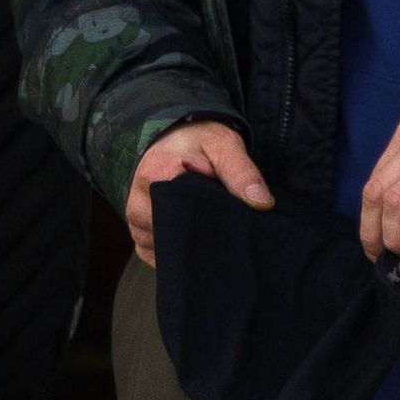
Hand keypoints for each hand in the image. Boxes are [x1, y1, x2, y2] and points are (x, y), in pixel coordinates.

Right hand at [128, 117, 275, 270]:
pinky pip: (163, 259)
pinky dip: (182, 252)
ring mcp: (136, 227)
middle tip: (225, 222)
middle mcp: (138, 206)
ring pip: (172, 251)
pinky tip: (194, 234)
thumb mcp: (222, 144)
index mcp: (156, 178)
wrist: (168, 140)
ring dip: (194, 244)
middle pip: (181, 238)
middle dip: (207, 235)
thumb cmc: (195, 142)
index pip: (190, 216)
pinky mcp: (140, 241)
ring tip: (208, 223)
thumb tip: (262, 203)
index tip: (233, 218)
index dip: (217, 221)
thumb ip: (241, 170)